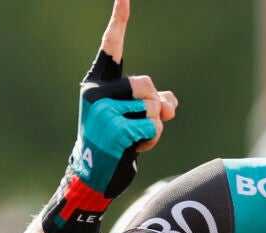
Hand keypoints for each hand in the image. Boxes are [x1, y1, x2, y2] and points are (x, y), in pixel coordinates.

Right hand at [42, 0, 177, 232]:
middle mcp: (96, 93)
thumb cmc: (115, 144)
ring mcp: (103, 112)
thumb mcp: (135, 116)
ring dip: (154, 126)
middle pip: (148, 84)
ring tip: (134, 139)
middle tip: (137, 125)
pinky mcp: (116, 130)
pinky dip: (152, 140)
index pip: (111, 47)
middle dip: (154, 106)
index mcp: (98, 83)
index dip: (119, 21)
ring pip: (153, 107)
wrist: (95, 177)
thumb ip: (154, 101)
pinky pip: (153, 126)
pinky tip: (134, 149)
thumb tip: (170, 103)